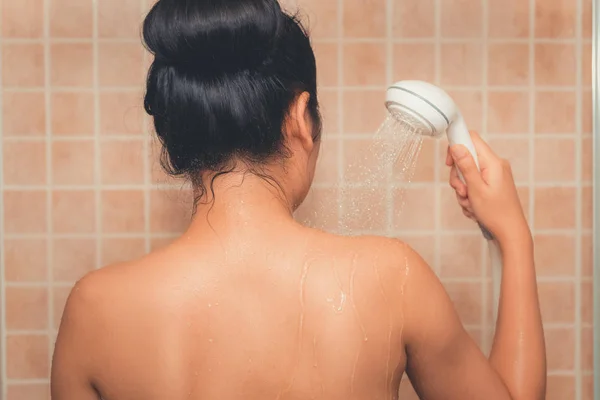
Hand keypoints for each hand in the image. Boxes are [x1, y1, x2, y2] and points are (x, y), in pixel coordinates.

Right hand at [445, 131, 529, 245]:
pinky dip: (469, 195)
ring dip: (463, 189)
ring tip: (470, 203)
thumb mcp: (476, 188)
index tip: (449, 162)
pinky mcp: (492, 184)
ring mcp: (494, 175)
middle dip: (458, 176)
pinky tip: (474, 207)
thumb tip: (456, 145)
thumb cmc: (496, 213)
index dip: (456, 145)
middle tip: (462, 191)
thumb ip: (466, 165)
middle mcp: (495, 165)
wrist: (510, 232)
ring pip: (467, 174)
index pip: (471, 138)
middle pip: (466, 159)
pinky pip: (473, 183)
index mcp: (493, 162)